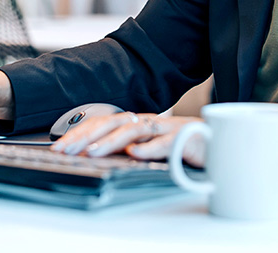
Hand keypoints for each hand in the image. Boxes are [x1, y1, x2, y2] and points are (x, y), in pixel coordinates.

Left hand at [50, 112, 205, 166]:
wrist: (219, 142)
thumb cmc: (180, 145)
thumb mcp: (147, 147)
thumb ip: (125, 148)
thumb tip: (92, 154)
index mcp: (137, 123)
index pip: (103, 123)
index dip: (80, 133)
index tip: (58, 146)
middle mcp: (148, 123)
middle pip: (113, 123)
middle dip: (87, 136)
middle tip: (66, 149)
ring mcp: (166, 129)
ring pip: (135, 130)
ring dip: (112, 141)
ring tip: (93, 152)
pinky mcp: (184, 140)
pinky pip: (165, 144)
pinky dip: (150, 148)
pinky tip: (136, 154)